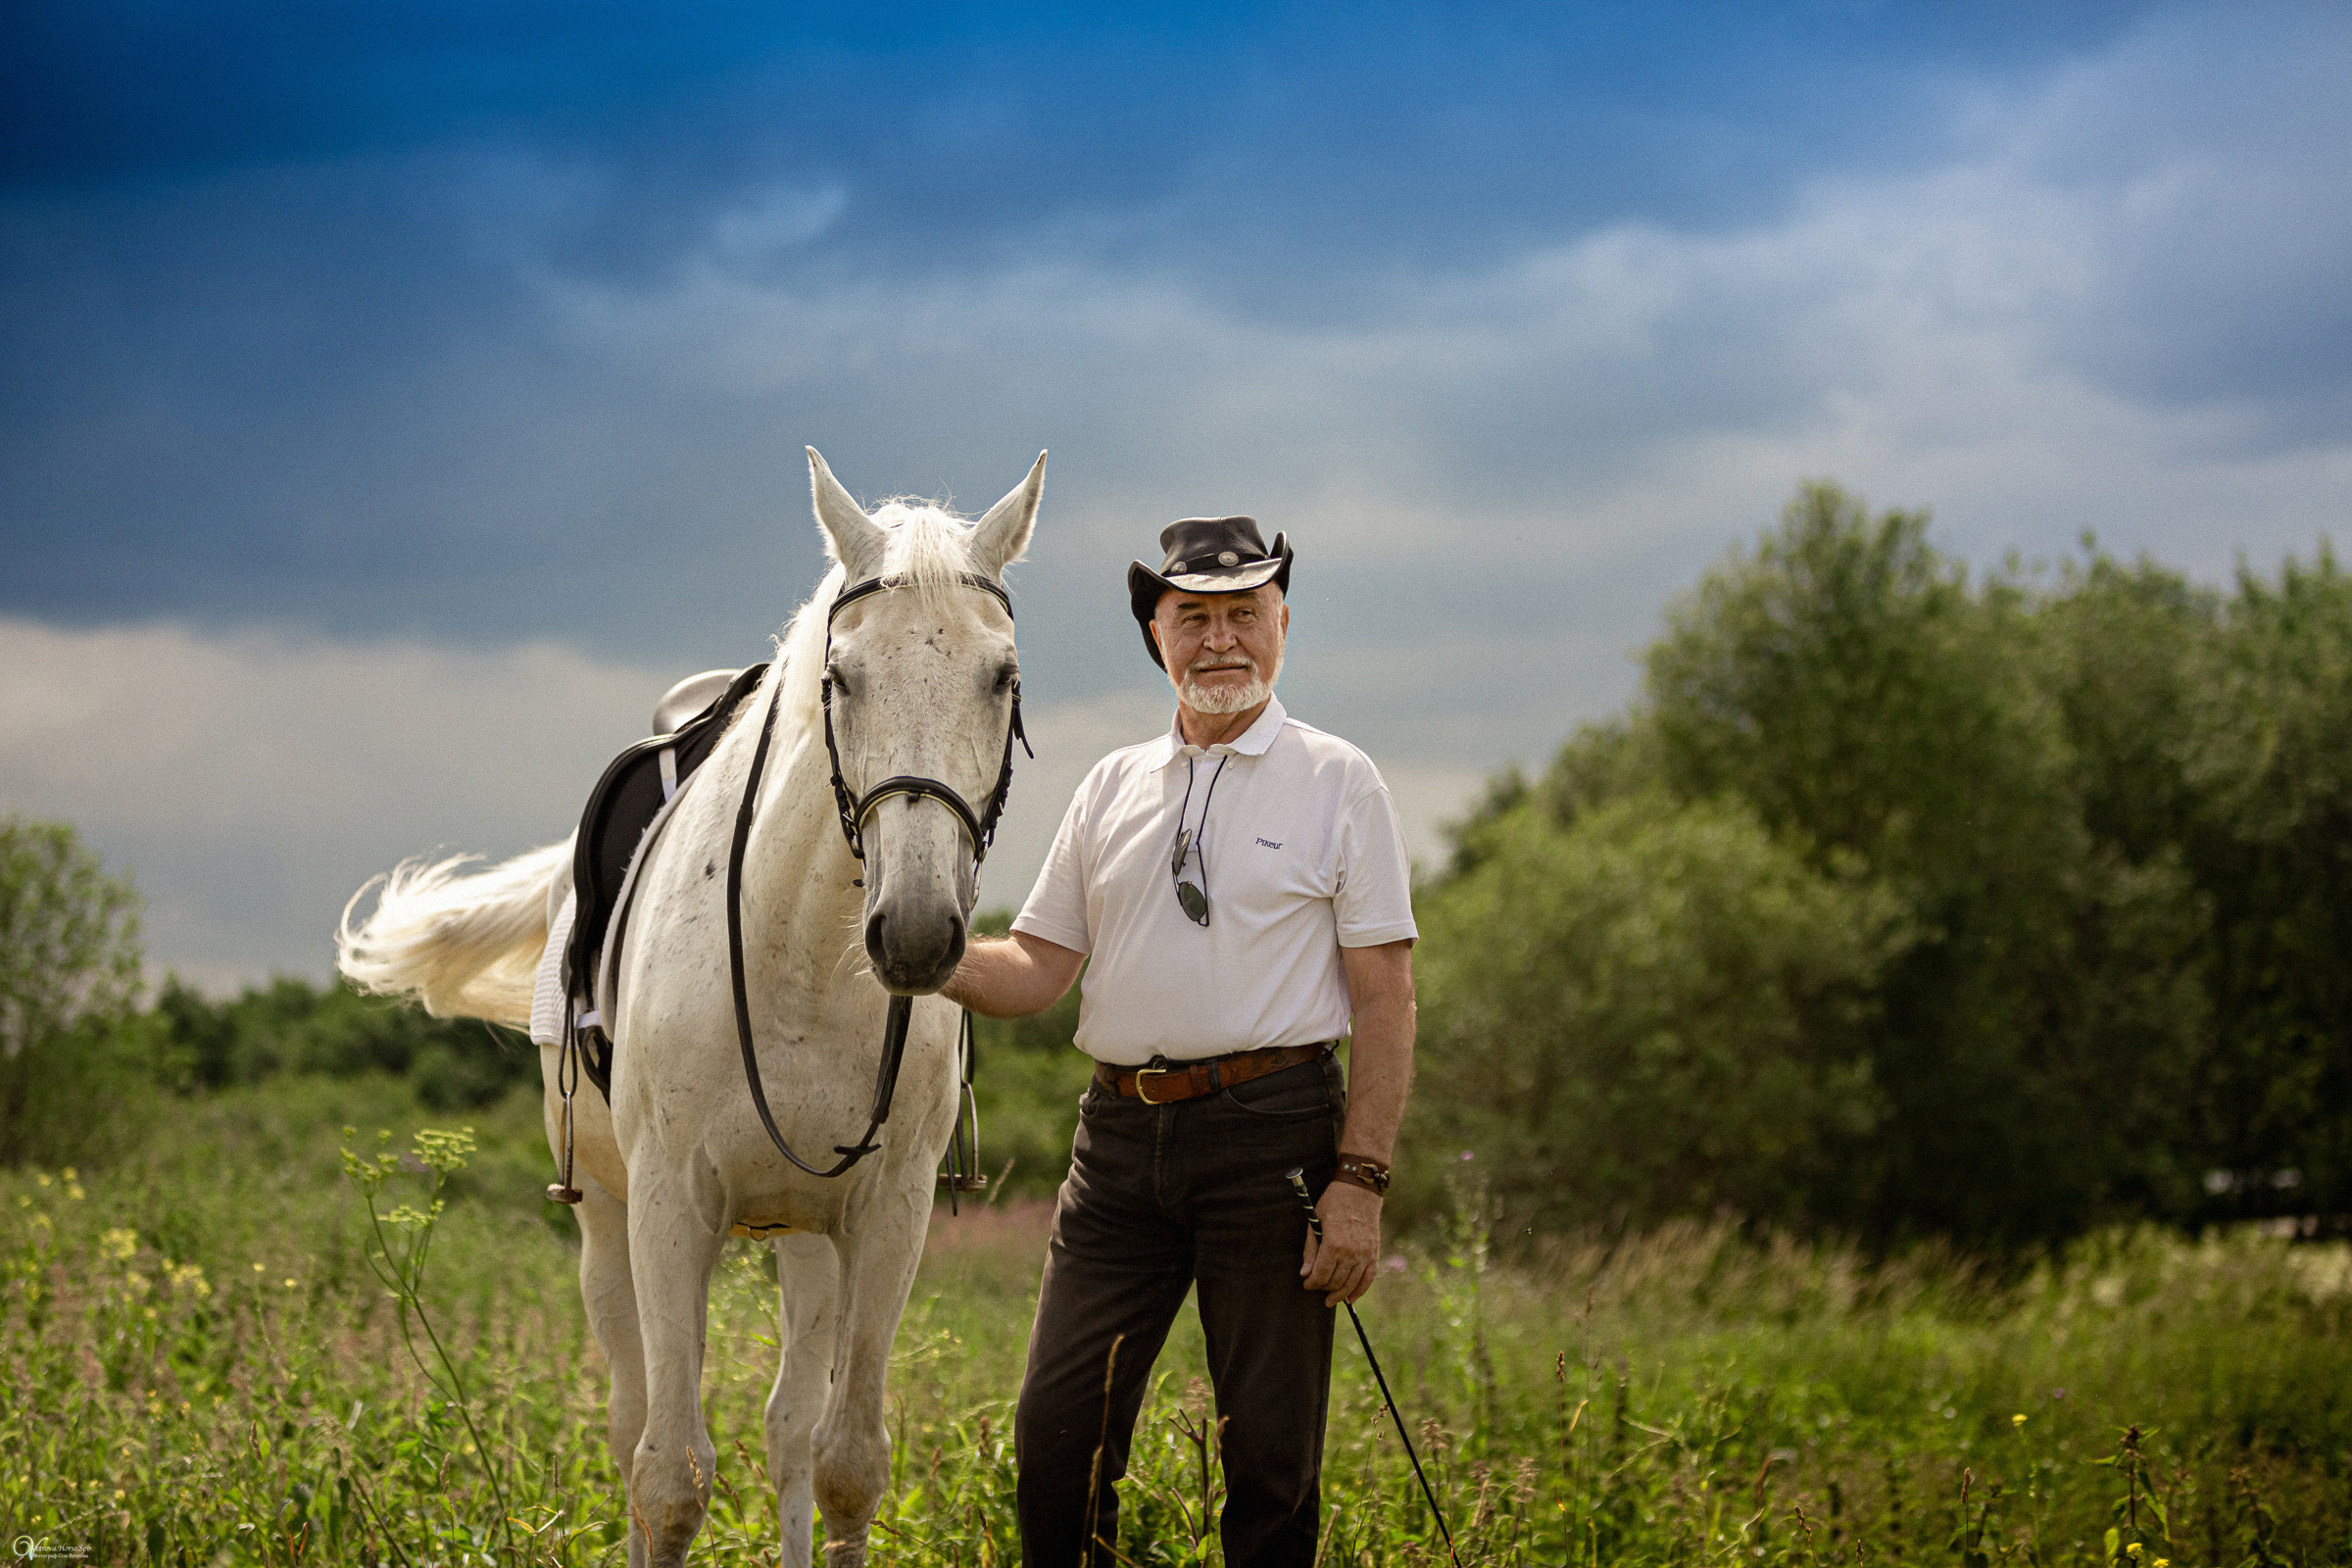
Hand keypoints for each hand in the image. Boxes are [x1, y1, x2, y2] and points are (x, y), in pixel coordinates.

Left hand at [1300, 1179, 1381, 1305]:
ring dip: (1339, 1294)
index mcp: (1334, 1245)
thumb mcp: (1315, 1222)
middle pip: (1335, 1281)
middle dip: (1323, 1287)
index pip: (1321, 1275)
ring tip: (1330, 1299)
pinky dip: (1360, 1291)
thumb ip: (1310, 1250)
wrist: (1360, 1190)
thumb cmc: (1334, 1202)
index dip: (1311, 1283)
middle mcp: (1351, 1253)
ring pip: (1351, 1284)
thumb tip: (1305, 1273)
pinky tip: (1351, 1299)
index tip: (1306, 1284)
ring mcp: (1365, 1254)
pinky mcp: (1374, 1253)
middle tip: (1316, 1286)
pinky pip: (1368, 1278)